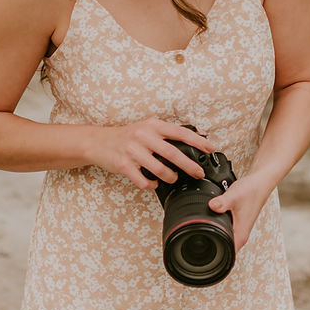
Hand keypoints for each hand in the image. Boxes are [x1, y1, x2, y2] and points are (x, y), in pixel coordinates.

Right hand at [95, 118, 214, 190]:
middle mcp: (143, 135)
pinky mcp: (124, 165)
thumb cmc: (128, 136)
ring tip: (172, 178)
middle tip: (198, 173)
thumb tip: (196, 136)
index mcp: (152, 125)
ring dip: (170, 177)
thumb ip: (166, 132)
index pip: (179, 132)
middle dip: (189, 165)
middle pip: (172, 153)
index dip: (197, 141)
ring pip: (159, 170)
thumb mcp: (147, 127)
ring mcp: (132, 151)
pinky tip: (152, 183)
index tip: (210, 148)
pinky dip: (151, 185)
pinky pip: (143, 181)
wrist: (99, 142)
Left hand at [208, 172, 272, 251]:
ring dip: (214, 237)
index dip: (215, 257)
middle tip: (196, 243)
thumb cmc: (252, 190)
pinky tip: (211, 220)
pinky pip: (225, 230)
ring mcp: (239, 228)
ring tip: (201, 231)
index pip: (228, 255)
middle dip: (210, 248)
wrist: (260, 182)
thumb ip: (222, 202)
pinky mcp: (237, 222)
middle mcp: (241, 234)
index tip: (203, 254)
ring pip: (224, 239)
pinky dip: (218, 227)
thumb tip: (212, 206)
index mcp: (241, 234)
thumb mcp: (234, 196)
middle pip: (224, 249)